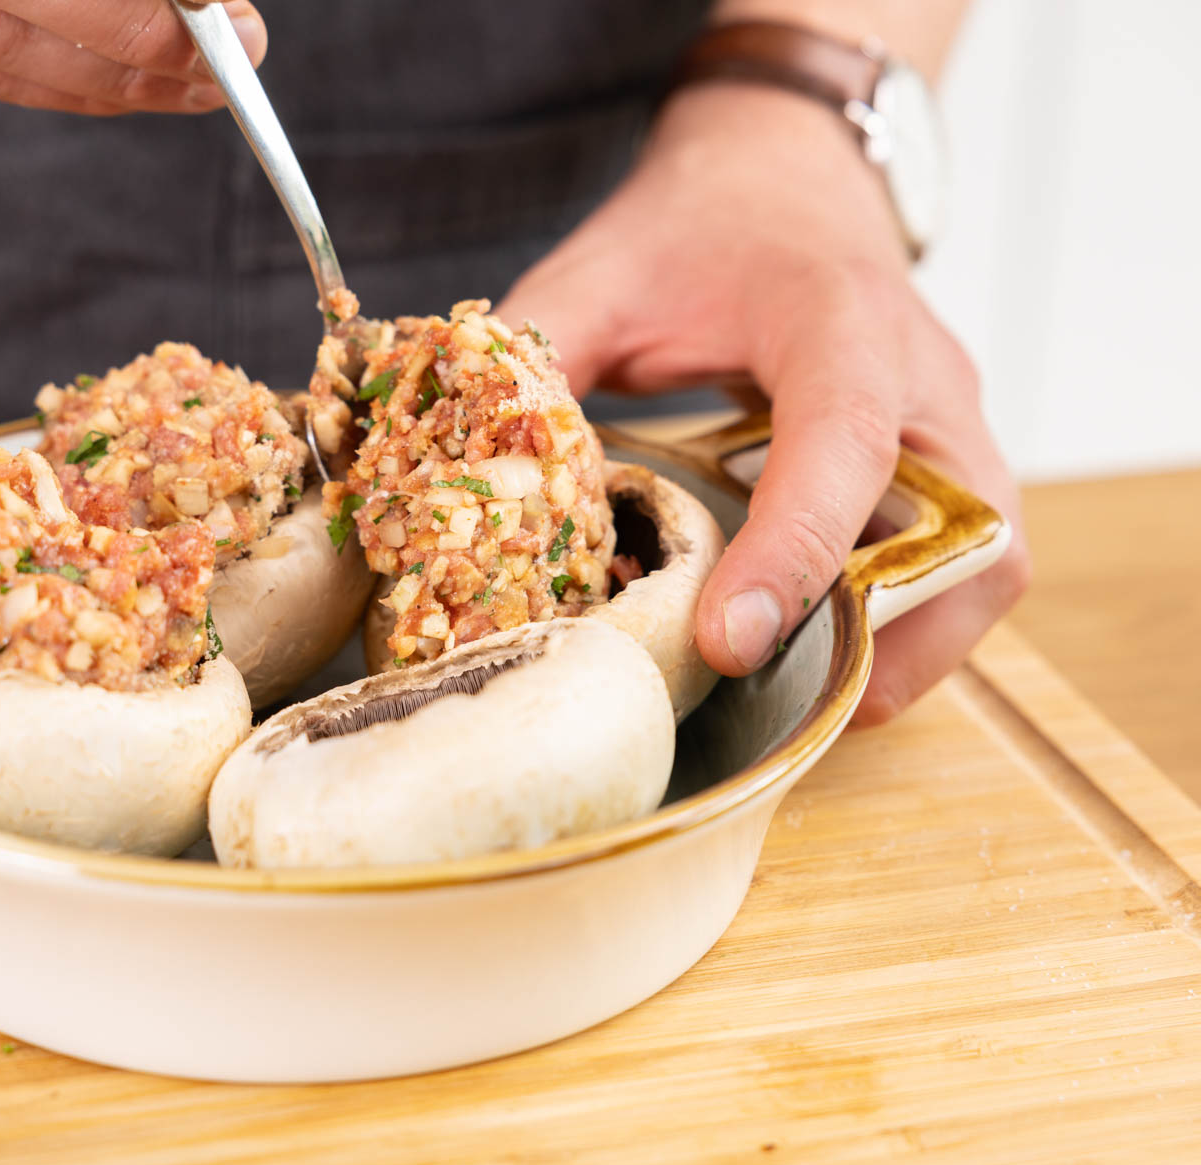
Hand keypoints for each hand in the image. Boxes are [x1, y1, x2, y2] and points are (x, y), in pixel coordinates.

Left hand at [496, 83, 1029, 724]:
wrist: (782, 177)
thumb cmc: (696, 225)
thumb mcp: (598, 274)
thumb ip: (538, 360)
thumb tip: (474, 478)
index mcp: (838, 318)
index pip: (843, 438)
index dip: (793, 548)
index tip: (727, 639)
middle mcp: (926, 379)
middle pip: (964, 531)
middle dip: (875, 635)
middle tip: (761, 696)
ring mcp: (955, 426)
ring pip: (982, 566)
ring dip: (897, 650)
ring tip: (785, 695)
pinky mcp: (952, 465)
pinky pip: (962, 569)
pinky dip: (899, 630)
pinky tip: (808, 653)